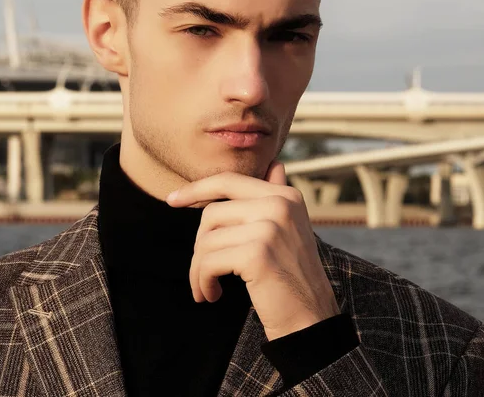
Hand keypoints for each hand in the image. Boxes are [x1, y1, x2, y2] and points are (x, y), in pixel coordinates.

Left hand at [166, 161, 339, 340]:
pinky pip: (209, 262)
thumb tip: (275, 164)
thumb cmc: (292, 275)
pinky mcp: (257, 253)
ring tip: (207, 287)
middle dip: (200, 245)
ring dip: (198, 270)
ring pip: (207, 240)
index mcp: (286, 195)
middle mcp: (280, 204)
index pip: (229, 180)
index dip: (196, 188)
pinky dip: (203, 282)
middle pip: (212, 213)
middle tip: (203, 270)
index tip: (171, 200)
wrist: (311, 319)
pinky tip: (212, 295)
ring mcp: (270, 227)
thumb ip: (277, 195)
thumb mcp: (289, 228)